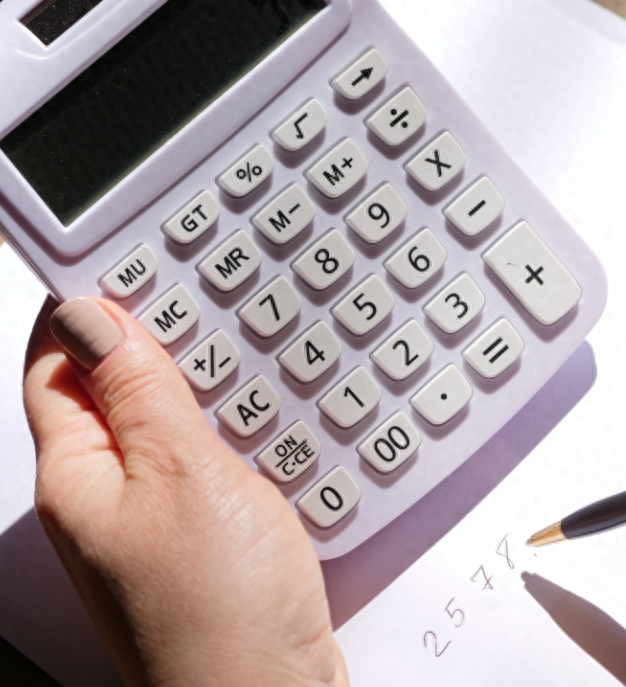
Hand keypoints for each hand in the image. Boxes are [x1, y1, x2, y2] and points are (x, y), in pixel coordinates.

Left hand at [23, 296, 348, 686]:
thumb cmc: (218, 610)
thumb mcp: (183, 475)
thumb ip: (140, 394)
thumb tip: (93, 318)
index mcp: (79, 474)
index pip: (57, 364)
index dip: (86, 309)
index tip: (133, 264)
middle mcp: (108, 496)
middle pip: (110, 390)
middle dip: (150, 341)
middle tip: (201, 298)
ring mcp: (157, 518)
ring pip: (166, 424)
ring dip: (200, 386)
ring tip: (242, 350)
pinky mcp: (203, 535)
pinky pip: (207, 462)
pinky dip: (233, 430)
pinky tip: (268, 420)